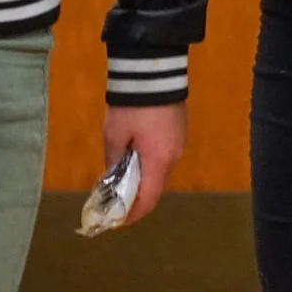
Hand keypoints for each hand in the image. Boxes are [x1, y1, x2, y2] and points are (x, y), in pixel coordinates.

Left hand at [103, 103, 186, 224]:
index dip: (132, 214)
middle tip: (114, 198)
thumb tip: (111, 177)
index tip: (116, 220)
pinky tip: (135, 155)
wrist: (153, 70)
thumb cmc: (132, 106)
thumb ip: (113, 160)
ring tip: (121, 176)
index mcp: (158, 160)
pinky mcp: (179, 130)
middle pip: (155, 187)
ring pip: (160, 171)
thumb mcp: (114, 134)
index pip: (148, 199)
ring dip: (143, 177)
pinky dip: (150, 162)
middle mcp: (174, 156)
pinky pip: (164, 156)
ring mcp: (180, 142)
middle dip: (135, 196)